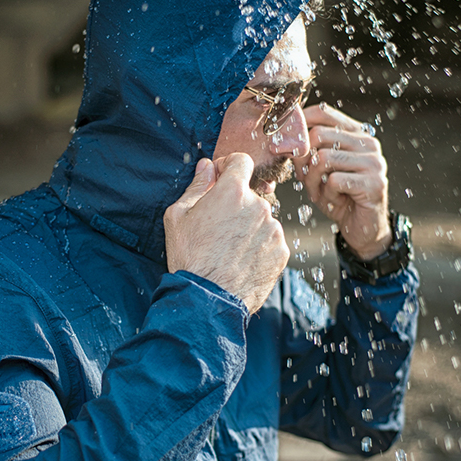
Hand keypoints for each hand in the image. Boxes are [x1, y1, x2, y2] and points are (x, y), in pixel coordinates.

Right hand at [164, 153, 289, 313]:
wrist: (208, 299)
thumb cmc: (189, 257)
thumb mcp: (178, 216)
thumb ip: (196, 186)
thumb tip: (206, 167)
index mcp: (233, 191)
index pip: (241, 161)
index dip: (229, 166)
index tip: (220, 178)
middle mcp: (259, 206)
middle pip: (249, 195)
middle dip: (234, 205)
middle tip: (216, 227)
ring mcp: (274, 230)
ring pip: (261, 219)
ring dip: (248, 227)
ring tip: (227, 250)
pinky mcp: (282, 252)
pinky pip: (270, 241)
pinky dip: (258, 247)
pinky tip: (240, 261)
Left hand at [293, 103, 391, 259]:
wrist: (361, 227)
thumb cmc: (337, 196)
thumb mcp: (316, 171)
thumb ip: (305, 152)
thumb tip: (284, 138)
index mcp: (355, 133)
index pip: (323, 112)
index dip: (298, 124)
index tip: (284, 143)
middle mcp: (368, 142)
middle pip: (318, 135)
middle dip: (303, 161)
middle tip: (306, 179)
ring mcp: (374, 162)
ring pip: (323, 158)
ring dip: (313, 181)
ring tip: (320, 192)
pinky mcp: (375, 183)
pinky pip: (334, 181)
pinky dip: (327, 194)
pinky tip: (336, 201)